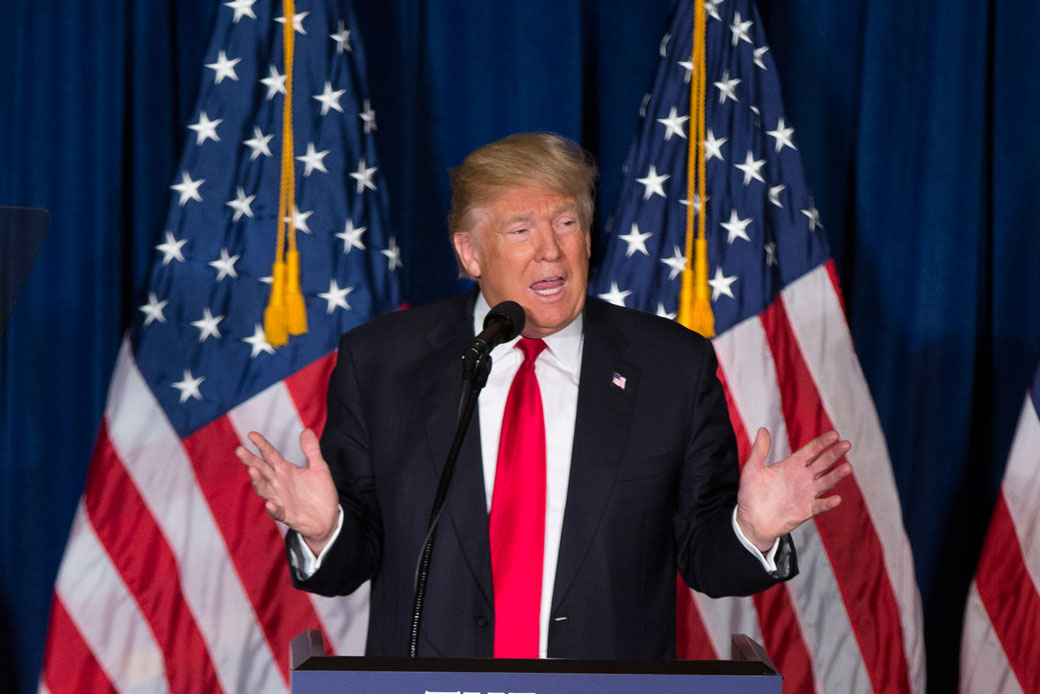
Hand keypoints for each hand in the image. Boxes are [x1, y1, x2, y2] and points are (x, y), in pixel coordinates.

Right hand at [235, 429, 339, 554]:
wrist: (328, 518)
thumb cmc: (320, 492)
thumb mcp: (319, 468)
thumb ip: (311, 450)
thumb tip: (306, 430)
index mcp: (285, 470)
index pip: (270, 455)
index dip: (262, 445)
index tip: (252, 434)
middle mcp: (279, 483)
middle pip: (262, 470)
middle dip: (251, 460)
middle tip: (240, 450)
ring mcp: (281, 499)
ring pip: (265, 489)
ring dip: (258, 481)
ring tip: (252, 470)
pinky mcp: (287, 515)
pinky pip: (278, 512)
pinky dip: (273, 508)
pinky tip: (270, 503)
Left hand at [735, 428, 851, 551]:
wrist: (751, 520)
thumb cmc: (751, 494)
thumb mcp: (752, 469)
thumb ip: (759, 450)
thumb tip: (763, 430)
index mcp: (792, 465)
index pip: (811, 451)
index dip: (822, 442)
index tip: (834, 434)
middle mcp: (802, 478)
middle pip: (823, 463)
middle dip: (834, 454)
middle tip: (846, 444)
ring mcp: (806, 494)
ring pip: (826, 482)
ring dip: (836, 475)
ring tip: (847, 467)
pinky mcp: (806, 510)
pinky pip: (820, 505)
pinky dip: (828, 503)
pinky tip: (836, 498)